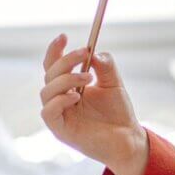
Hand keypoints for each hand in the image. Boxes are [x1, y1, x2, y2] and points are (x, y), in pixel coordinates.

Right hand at [39, 34, 147, 174]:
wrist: (128, 139)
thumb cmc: (118, 113)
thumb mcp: (114, 83)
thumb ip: (105, 66)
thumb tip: (94, 52)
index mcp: (69, 87)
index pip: (54, 66)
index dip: (55, 51)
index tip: (64, 36)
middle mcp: (60, 99)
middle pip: (49, 74)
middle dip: (65, 60)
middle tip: (84, 53)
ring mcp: (59, 115)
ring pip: (46, 91)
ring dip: (66, 78)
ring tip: (88, 77)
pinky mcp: (60, 130)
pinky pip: (48, 112)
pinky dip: (60, 100)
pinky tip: (76, 96)